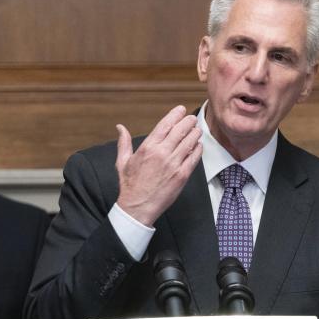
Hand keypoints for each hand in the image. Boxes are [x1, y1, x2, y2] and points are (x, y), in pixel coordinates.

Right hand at [115, 105, 202, 226]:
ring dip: (195, 133)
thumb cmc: (130, 185)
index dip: (176, 114)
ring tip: (197, 130)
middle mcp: (162, 153)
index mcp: (148, 147)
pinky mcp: (182, 175)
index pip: (166, 124)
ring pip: (190, 142)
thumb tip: (120, 127)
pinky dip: (198, 149)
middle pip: (181, 130)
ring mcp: (174, 164)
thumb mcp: (123, 162)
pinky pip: (194, 157)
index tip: (181, 110)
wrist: (138, 207)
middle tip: (192, 119)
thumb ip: (123, 143)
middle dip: (189, 121)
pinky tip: (198, 145)